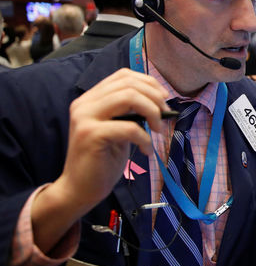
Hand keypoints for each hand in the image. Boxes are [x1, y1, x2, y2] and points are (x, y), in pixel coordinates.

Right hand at [31, 68, 168, 253]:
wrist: (79, 189)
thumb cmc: (102, 159)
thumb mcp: (118, 128)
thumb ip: (129, 111)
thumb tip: (160, 99)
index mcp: (90, 99)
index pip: (123, 75)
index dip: (148, 82)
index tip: (164, 98)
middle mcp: (84, 103)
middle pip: (129, 84)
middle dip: (155, 97)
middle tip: (166, 114)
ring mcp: (84, 118)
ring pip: (129, 97)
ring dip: (152, 111)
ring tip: (159, 129)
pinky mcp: (90, 135)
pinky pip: (129, 127)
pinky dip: (145, 137)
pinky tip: (146, 150)